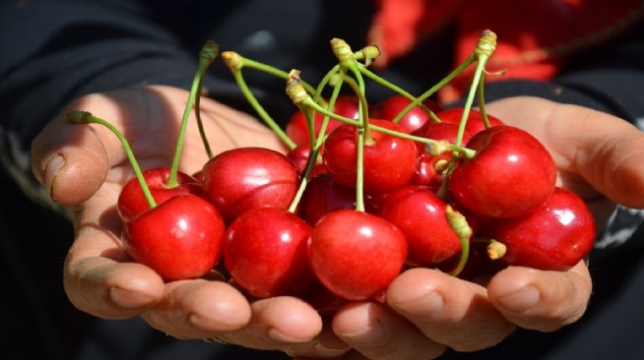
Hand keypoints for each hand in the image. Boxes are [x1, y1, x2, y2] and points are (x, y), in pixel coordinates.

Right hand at [31, 85, 349, 354]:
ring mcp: (232, 274)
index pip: (99, 282)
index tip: (136, 286)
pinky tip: (352, 301)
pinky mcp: (281, 260)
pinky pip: (302, 285)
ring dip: (278, 321)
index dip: (113, 289)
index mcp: (118, 254)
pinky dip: (324, 297)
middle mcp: (175, 278)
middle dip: (214, 314)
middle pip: (188, 309)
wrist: (200, 124)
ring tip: (309, 324)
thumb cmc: (140, 122)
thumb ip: (77, 145)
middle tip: (240, 315)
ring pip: (251, 309)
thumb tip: (59, 177)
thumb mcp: (104, 119)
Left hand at [294, 96, 643, 358]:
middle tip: (408, 296)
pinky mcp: (365, 281)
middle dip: (439, 316)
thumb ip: (618, 161)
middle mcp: (475, 300)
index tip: (515, 286)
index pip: (546, 303)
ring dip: (373, 329)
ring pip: (399, 329)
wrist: (459, 138)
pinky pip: (343, 304)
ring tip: (342, 316)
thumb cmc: (529, 140)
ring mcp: (417, 295)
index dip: (536, 301)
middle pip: (462, 326)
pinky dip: (320, 309)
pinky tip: (297, 303)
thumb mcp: (577, 138)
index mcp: (533, 277)